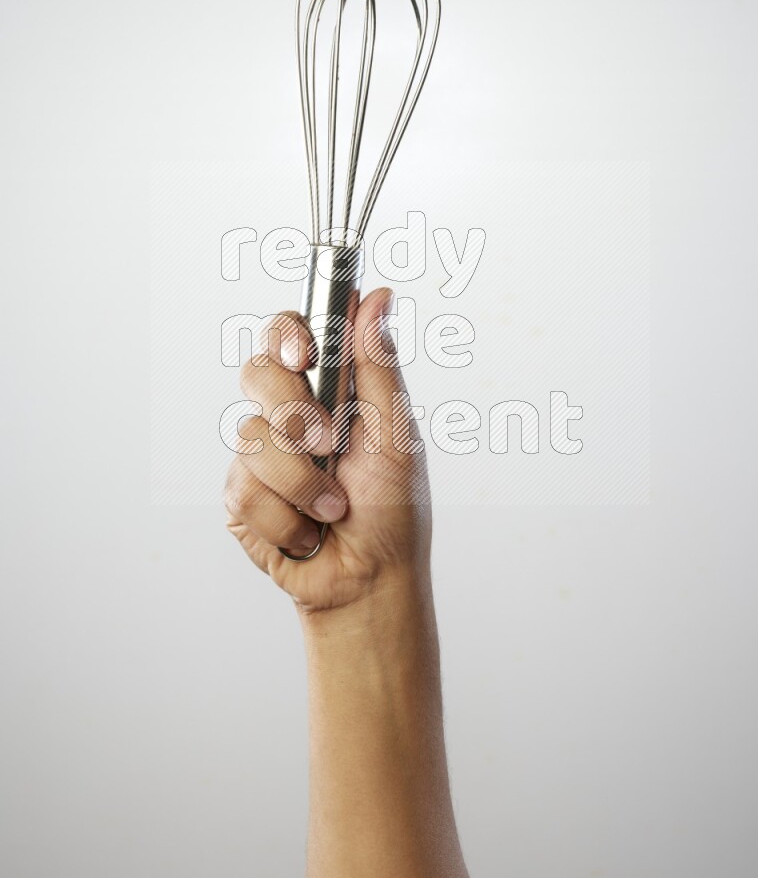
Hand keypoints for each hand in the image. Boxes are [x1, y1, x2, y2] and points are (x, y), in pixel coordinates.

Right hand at [224, 287, 431, 613]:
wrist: (369, 581)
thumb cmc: (394, 511)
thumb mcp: (397, 435)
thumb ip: (379, 366)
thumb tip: (377, 296)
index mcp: (330, 389)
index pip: (290, 333)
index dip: (287, 334)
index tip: (303, 355)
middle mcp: (290, 414)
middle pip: (256, 372)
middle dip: (294, 412)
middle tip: (329, 444)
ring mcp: (261, 455)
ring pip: (252, 437)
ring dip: (303, 482)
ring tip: (335, 509)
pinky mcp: (241, 497)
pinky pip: (244, 489)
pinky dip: (286, 517)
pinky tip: (308, 532)